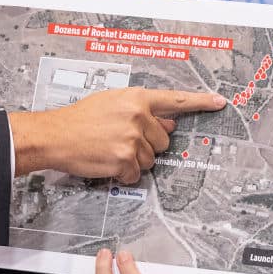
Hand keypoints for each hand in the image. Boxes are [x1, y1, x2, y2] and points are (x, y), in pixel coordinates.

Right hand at [9, 87, 226, 180]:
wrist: (53, 135)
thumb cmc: (78, 119)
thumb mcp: (110, 104)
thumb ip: (140, 111)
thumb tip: (168, 123)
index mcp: (136, 99)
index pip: (174, 100)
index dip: (199, 102)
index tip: (219, 102)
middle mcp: (138, 116)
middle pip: (163, 140)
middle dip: (146, 144)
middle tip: (120, 140)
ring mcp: (132, 139)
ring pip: (150, 160)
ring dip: (133, 160)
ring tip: (109, 149)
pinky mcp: (125, 160)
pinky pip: (135, 174)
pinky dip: (122, 174)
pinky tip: (106, 162)